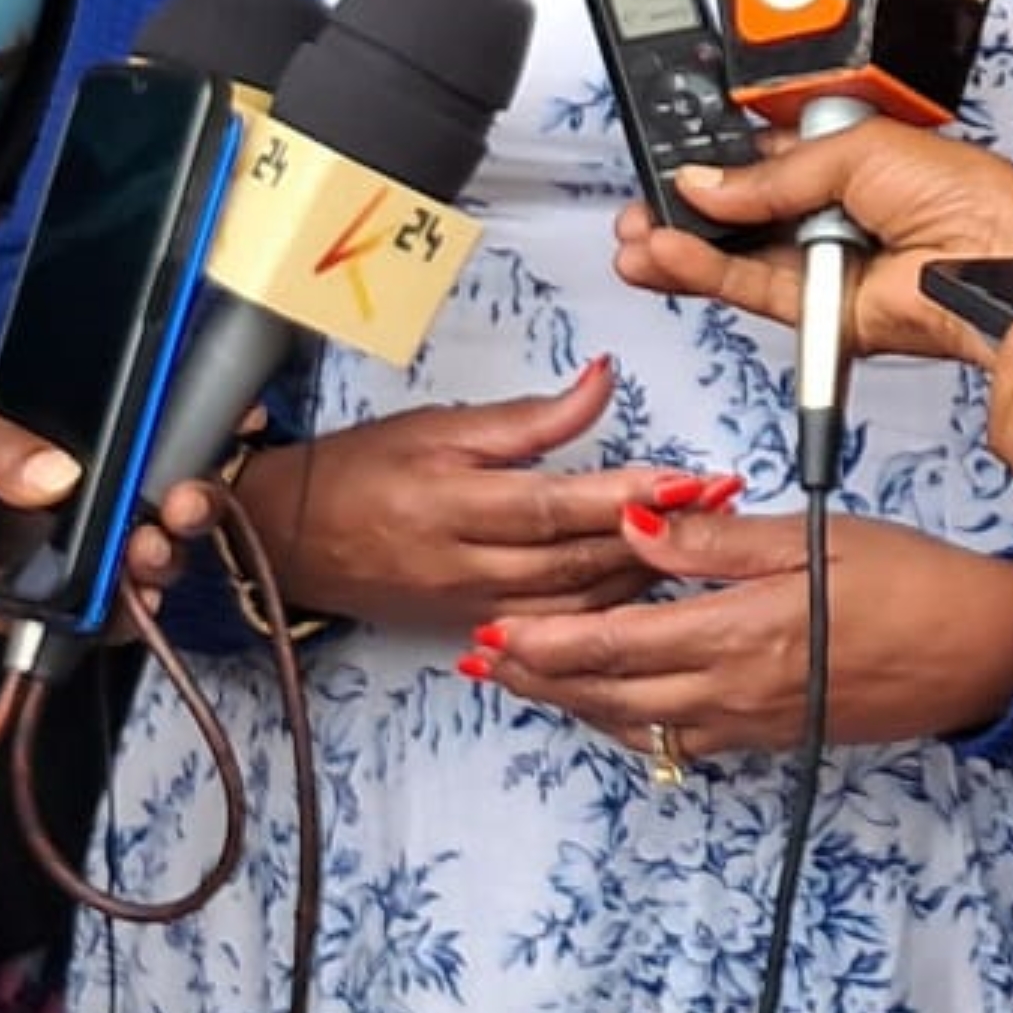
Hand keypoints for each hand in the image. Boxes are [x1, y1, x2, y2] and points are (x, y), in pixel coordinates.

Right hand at [235, 360, 712, 634]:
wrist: (289, 538)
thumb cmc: (363, 470)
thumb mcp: (441, 426)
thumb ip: (530, 418)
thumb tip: (602, 380)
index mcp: (457, 503)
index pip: (559, 505)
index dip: (629, 495)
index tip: (691, 479)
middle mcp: (468, 565)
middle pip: (580, 562)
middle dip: (657, 536)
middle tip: (722, 510)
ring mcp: (473, 607)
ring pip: (575, 605)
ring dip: (642, 579)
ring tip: (701, 548)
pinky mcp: (473, 629)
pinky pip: (552, 631)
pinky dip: (603, 615)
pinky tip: (645, 594)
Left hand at [462, 505, 1012, 758]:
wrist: (978, 654)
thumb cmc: (908, 579)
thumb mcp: (814, 537)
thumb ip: (718, 540)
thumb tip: (636, 522)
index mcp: (742, 633)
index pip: (620, 644)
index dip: (548, 644)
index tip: (495, 631)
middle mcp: (736, 691)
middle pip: (614, 695)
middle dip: (541, 680)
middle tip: (480, 662)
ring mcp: (752, 723)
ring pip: (640, 725)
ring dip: (575, 704)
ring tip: (522, 682)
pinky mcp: (770, 735)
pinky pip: (680, 740)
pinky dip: (631, 722)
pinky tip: (610, 704)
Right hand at [613, 122, 1012, 363]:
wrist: (1003, 269)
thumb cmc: (970, 199)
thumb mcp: (857, 151)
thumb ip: (774, 172)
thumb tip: (708, 181)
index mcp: (848, 155)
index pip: (764, 153)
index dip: (717, 156)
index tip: (671, 155)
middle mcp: (834, 209)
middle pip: (742, 208)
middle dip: (688, 206)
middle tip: (643, 202)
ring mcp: (829, 263)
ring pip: (739, 255)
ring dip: (685, 245)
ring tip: (640, 236)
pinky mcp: (826, 313)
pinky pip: (755, 291)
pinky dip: (708, 275)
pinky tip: (672, 256)